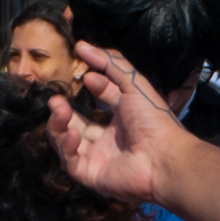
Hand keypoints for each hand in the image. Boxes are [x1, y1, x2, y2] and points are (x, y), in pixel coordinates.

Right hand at [48, 41, 182, 207]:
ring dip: (58, 125)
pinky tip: (70, 133)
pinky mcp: (91, 175)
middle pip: (77, 124)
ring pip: (67, 142)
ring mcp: (98, 158)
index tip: (81, 74)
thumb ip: (110, 63)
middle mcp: (109, 140)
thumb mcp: (133, 84)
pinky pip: (70, 160)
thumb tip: (81, 45)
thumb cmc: (153, 121)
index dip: (90, 88)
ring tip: (58, 109)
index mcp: (122, 119)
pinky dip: (66, 146)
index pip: (99, 102)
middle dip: (63, 111)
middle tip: (55, 99)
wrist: (164, 157)